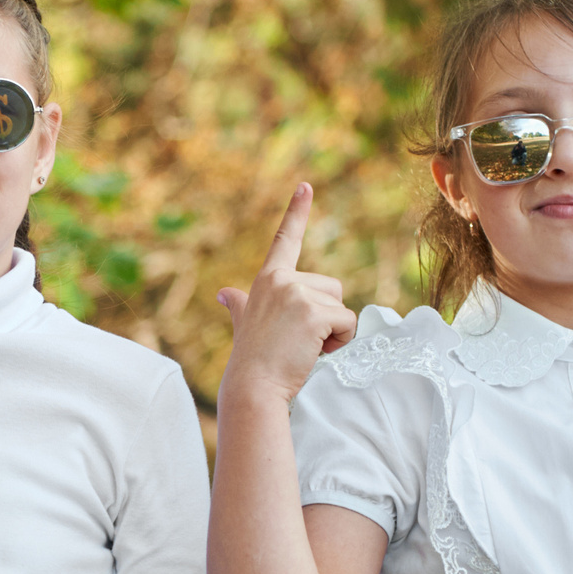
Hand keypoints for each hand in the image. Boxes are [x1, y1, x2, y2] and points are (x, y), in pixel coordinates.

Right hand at [217, 185, 355, 408]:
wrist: (252, 387)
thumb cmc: (251, 359)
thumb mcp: (244, 323)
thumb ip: (238, 305)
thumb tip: (224, 294)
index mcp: (268, 279)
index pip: (285, 240)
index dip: (296, 211)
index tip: (306, 186)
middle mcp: (282, 280)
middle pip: (332, 287)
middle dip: (326, 317)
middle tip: (299, 341)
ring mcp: (297, 293)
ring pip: (341, 308)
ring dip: (333, 333)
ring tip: (303, 348)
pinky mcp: (314, 312)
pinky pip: (347, 323)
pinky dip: (339, 342)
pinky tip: (314, 352)